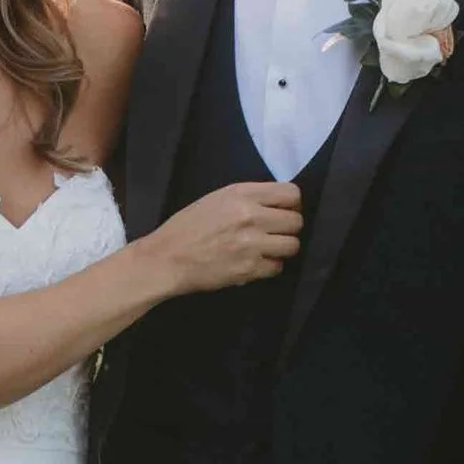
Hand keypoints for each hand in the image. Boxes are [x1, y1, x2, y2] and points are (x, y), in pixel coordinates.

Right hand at [152, 179, 302, 294]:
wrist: (167, 258)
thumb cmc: (187, 227)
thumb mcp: (217, 199)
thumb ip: (248, 198)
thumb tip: (277, 205)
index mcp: (242, 194)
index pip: (292, 194)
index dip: (291, 204)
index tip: (283, 211)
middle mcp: (251, 216)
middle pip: (296, 221)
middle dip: (288, 228)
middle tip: (273, 233)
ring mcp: (252, 244)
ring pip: (292, 245)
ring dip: (282, 249)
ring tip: (266, 249)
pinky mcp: (250, 269)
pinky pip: (277, 267)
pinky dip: (269, 267)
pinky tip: (254, 263)